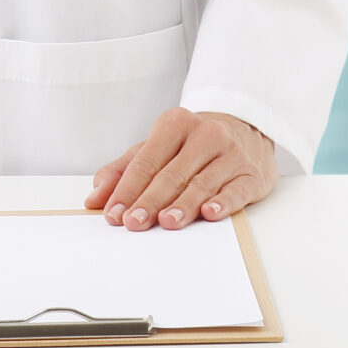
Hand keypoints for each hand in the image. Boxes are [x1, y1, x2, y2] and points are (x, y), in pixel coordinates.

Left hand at [85, 107, 276, 229]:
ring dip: (183, 205)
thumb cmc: (191, 144)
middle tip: (134, 223)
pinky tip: (210, 213)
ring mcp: (231, 153)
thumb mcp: (156, 148)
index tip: (114, 214)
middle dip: (150, 200)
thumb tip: (95, 198)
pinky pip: (236, 190)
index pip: (146, 161)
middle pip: (172, 174)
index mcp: (175, 124)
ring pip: (202, 183)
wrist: (245, 128)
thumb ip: (123, 170)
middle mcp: (204, 135)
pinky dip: (223, 202)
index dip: (128, 189)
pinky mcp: (252, 174)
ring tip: (166, 222)